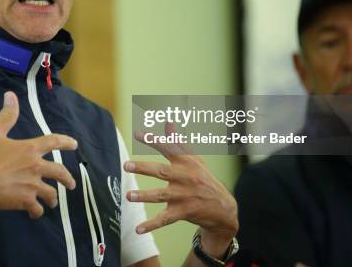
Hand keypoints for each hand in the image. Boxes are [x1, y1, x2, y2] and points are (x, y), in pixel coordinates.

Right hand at [0, 91, 77, 218]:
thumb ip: (6, 116)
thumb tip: (10, 95)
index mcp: (30, 149)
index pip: (53, 142)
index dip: (65, 142)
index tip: (74, 145)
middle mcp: (36, 167)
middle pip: (59, 172)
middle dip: (67, 179)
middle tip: (71, 184)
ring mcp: (32, 185)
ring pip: (51, 194)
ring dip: (53, 198)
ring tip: (52, 201)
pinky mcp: (26, 201)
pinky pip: (37, 208)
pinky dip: (37, 211)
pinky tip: (35, 213)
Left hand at [125, 123, 237, 257]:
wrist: (224, 208)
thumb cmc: (204, 179)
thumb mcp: (195, 160)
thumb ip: (178, 142)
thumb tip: (168, 122)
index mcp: (186, 163)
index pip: (168, 148)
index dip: (153, 140)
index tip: (137, 133)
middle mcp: (184, 178)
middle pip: (162, 171)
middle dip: (143, 168)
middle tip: (126, 165)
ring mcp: (184, 196)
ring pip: (161, 195)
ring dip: (144, 196)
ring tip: (129, 196)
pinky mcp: (184, 212)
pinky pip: (165, 219)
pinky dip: (152, 225)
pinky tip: (138, 229)